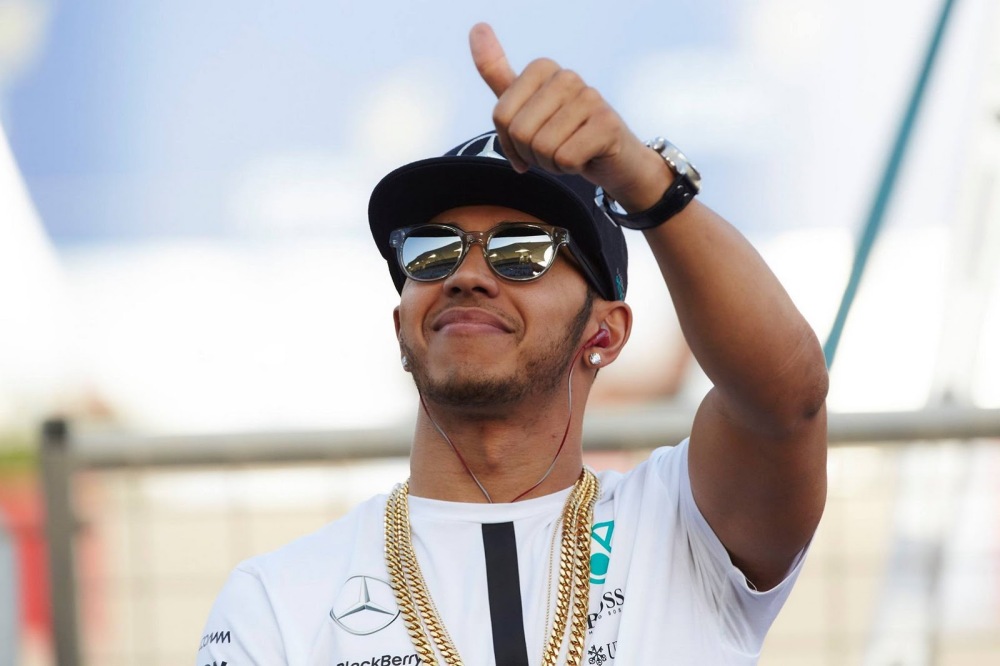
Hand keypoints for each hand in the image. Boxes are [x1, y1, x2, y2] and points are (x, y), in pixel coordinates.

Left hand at [469, 22, 669, 210]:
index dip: (510, 143)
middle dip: (531, 155)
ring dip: (551, 164)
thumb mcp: (524, 104)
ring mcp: (591, 98)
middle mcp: (567, 76)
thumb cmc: (563, 133)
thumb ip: (497, 72)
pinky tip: (584, 158)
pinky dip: (569, 169)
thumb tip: (477, 27)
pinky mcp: (607, 124)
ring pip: (543, 148)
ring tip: (568, 153)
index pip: (501, 116)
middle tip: (552, 150)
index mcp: (543, 68)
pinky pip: (565, 159)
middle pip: (520, 132)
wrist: (611, 158)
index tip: (530, 141)